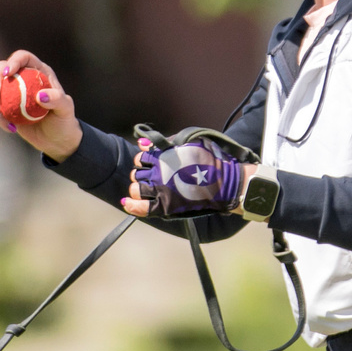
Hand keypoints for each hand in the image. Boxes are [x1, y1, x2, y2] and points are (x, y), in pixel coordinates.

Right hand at [0, 51, 81, 159]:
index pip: (23, 58)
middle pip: (1, 69)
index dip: (13, 61)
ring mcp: (11, 93)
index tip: (8, 73)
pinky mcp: (5, 108)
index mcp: (37, 71)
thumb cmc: (64, 121)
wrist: (56, 139)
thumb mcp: (65, 110)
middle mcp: (22, 78)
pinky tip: (11, 128)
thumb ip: (57, 100)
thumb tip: (40, 96)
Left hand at [128, 138, 246, 218]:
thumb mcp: (191, 142)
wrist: (225, 182)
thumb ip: (168, 142)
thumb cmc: (211, 161)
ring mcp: (161, 190)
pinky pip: (142, 208)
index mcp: (164, 156)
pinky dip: (132, 205)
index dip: (143, 160)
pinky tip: (127, 202)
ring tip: (145, 190)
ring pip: (136, 189)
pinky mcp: (166, 206)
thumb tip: (143, 143)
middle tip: (150, 178)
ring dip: (137, 188)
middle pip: (137, 173)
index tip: (149, 163)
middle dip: (141, 175)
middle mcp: (159, 172)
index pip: (141, 157)